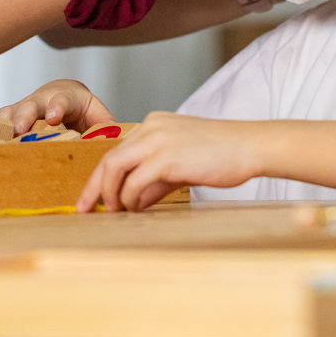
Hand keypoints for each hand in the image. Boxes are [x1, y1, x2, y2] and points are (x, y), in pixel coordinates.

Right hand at [0, 79, 112, 133]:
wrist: (63, 96)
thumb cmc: (82, 109)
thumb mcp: (97, 114)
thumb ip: (105, 127)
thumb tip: (114, 141)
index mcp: (66, 98)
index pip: (61, 100)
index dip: (57, 107)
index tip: (54, 117)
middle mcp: (41, 100)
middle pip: (30, 105)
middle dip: (24, 116)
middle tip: (19, 130)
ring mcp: (23, 108)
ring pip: (9, 113)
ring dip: (3, 127)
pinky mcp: (10, 119)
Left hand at [77, 111, 264, 211]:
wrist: (249, 146)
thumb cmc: (221, 154)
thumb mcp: (182, 162)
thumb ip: (156, 178)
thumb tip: (134, 200)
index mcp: (153, 123)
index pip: (116, 150)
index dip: (100, 177)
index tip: (91, 198)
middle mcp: (150, 127)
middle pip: (109, 159)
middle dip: (94, 187)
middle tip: (85, 210)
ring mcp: (157, 140)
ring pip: (116, 168)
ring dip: (112, 195)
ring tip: (116, 213)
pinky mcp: (167, 157)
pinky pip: (135, 182)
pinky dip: (131, 198)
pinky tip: (137, 209)